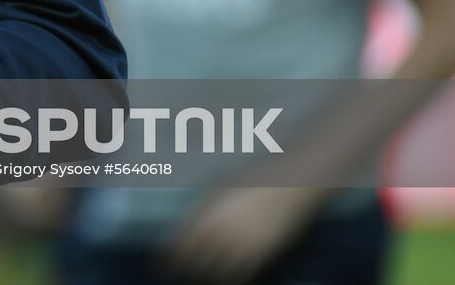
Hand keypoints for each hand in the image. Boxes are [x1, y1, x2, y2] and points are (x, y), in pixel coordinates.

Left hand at [164, 185, 323, 284]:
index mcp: (207, 214)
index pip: (179, 244)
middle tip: (180, 273)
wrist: (291, 183)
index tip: (163, 263)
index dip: (169, 257)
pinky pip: (242, 277)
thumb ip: (202, 209)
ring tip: (202, 277)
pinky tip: (227, 278)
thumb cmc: (254, 180)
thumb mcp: (220, 188)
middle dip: (184, 269)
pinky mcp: (262, 255)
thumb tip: (186, 226)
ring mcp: (242, 244)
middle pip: (193, 262)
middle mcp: (221, 231)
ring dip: (207, 278)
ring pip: (216, 275)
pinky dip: (232, 279)